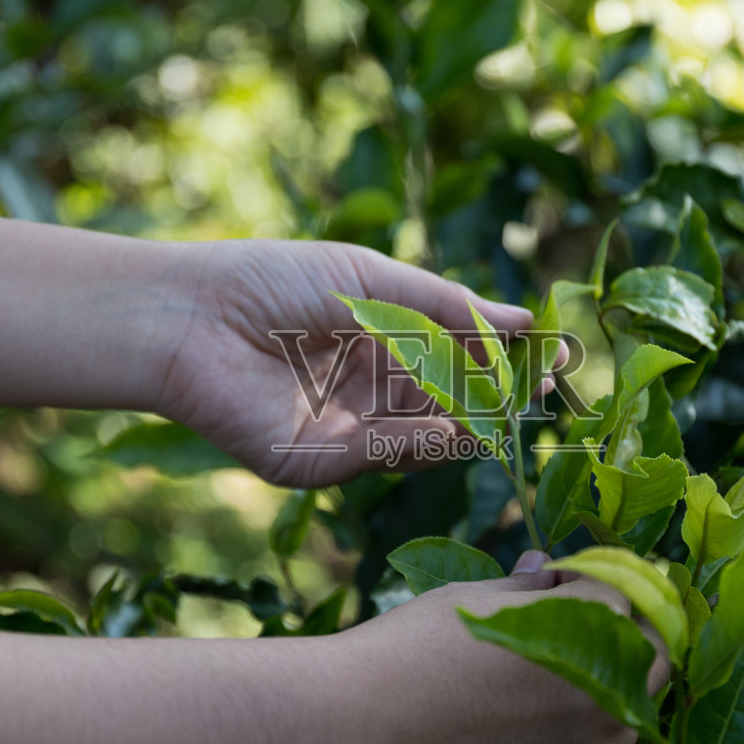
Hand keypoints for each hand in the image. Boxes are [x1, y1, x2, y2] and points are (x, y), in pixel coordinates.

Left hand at [156, 239, 537, 487]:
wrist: (189, 316)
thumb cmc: (272, 281)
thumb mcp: (374, 279)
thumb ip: (449, 306)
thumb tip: (527, 321)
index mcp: (383, 343)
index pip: (462, 360)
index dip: (506, 361)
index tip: (554, 358)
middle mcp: (371, 392)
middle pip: (454, 405)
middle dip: (500, 400)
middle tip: (543, 390)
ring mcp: (347, 431)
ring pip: (428, 439)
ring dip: (469, 424)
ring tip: (502, 405)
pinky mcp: (318, 464)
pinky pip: (383, 457)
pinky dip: (420, 443)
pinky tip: (448, 427)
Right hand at [326, 551, 669, 743]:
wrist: (348, 743)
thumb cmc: (403, 654)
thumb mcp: (469, 600)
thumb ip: (527, 589)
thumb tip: (549, 572)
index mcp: (595, 627)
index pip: (628, 593)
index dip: (592, 585)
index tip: (559, 590)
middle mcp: (611, 696)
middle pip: (647, 661)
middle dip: (616, 644)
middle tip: (559, 644)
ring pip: (617, 727)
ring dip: (588, 707)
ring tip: (513, 705)